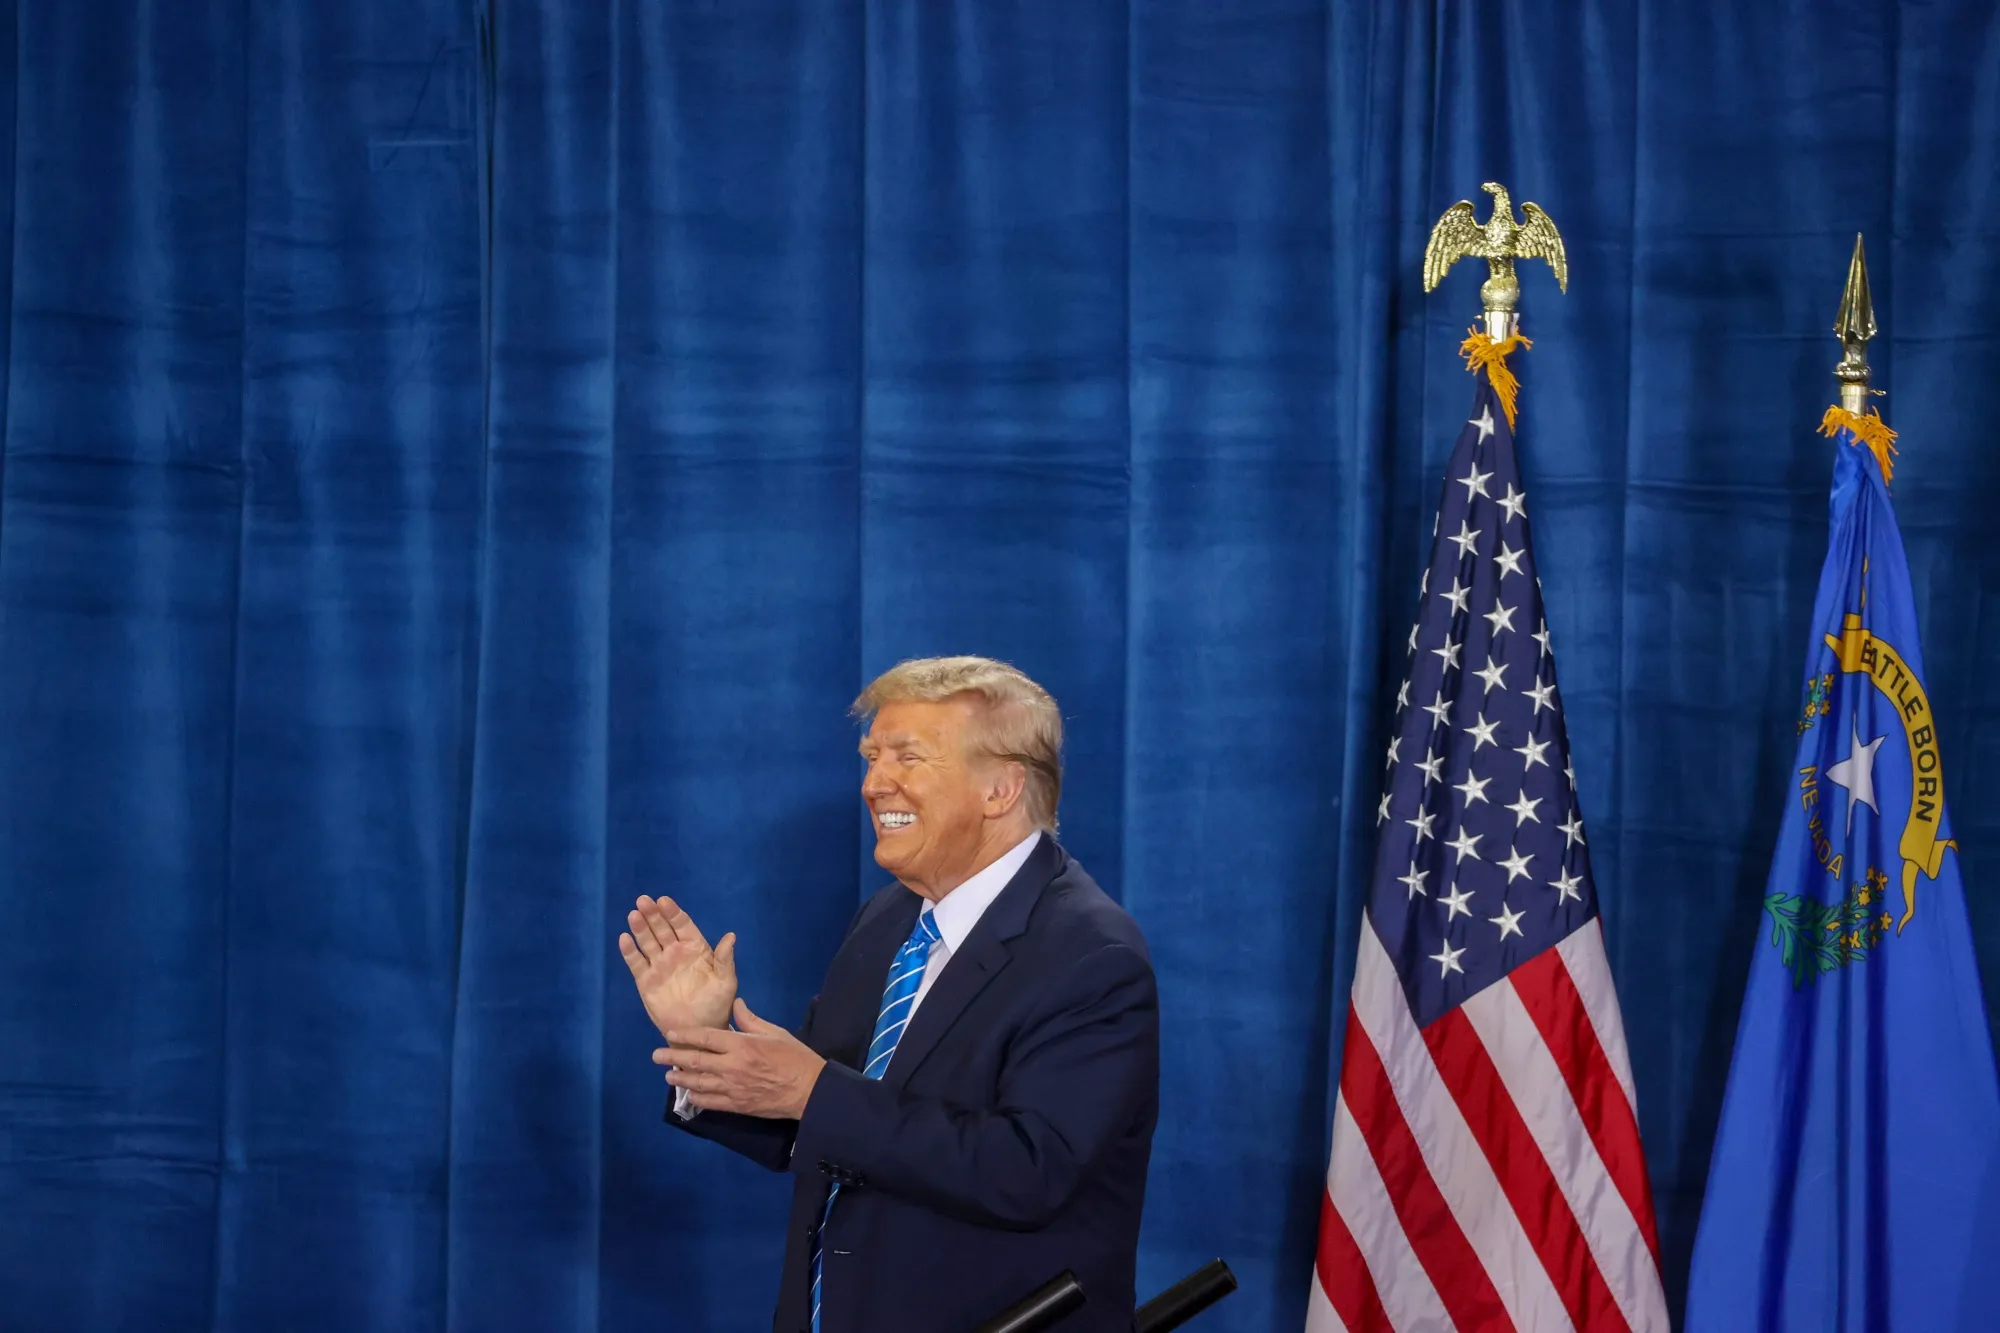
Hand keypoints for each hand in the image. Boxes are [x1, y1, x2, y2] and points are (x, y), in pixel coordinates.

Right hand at [619, 895, 737, 1037]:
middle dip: (653, 914)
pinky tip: (624, 939)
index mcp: (695, 948)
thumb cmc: (717, 1004)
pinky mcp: (646, 981)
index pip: (682, 925)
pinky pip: (636, 963)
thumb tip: (731, 935)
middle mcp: (675, 953)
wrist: (698, 1030)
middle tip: (643, 900)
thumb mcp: (725, 982)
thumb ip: (725, 959)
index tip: (664, 900)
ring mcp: (659, 966)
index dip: (673, 913)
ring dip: (640, 928)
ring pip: (647, 942)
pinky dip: (629, 951)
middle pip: (661, 929)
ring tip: (633, 914)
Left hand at [656, 998, 826, 1119]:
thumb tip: (735, 1004)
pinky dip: (697, 1097)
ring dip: (680, 1079)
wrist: (809, 1089)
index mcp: (741, 1045)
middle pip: (695, 1061)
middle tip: (656, 1056)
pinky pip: (710, 1102)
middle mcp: (731, 1066)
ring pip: (698, 1083)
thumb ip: (750, 1020)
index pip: (705, 1038)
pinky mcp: (736, 1105)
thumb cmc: (794, 1057)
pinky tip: (689, 1093)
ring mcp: (732, 1088)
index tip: (670, 1034)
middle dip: (673, 1058)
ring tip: (668, 1075)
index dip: (685, 1035)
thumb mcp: (774, 1032)